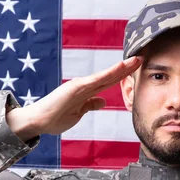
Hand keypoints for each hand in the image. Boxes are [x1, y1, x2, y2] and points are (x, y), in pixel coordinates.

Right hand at [7, 56, 141, 140]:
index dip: (122, 75)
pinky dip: (108, 73)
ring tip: (136, 60)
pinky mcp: (75, 88)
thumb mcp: (78, 113)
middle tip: (142, 58)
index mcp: (85, 92)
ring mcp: (80, 85)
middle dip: (126, 68)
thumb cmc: (54, 118)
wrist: (37, 121)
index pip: (108, 82)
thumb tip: (103, 101)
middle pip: (110, 76)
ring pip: (106, 75)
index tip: (136, 68)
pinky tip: (120, 67)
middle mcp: (84, 85)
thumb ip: (90, 105)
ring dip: (121, 68)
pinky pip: (96, 80)